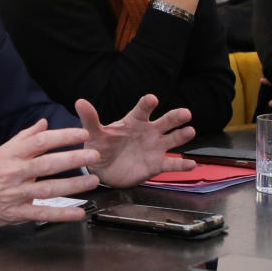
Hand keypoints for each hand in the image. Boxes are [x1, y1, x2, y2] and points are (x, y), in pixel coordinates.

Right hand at [0, 120, 100, 228]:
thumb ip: (23, 139)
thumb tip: (43, 124)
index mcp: (10, 154)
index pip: (40, 141)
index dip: (63, 136)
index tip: (81, 134)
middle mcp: (13, 172)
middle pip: (47, 163)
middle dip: (73, 159)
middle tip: (94, 154)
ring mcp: (13, 193)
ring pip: (47, 188)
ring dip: (73, 185)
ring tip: (93, 181)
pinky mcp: (12, 213)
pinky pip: (40, 213)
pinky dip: (61, 214)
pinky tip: (78, 213)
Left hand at [77, 94, 195, 186]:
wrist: (103, 171)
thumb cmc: (101, 147)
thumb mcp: (95, 134)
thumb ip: (90, 119)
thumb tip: (79, 101)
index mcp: (134, 121)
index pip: (143, 109)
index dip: (147, 104)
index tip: (152, 99)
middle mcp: (148, 131)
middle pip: (165, 121)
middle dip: (175, 117)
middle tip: (185, 113)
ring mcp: (155, 147)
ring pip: (172, 139)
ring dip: (182, 135)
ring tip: (190, 131)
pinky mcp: (157, 164)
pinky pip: (171, 164)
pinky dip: (182, 164)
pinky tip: (192, 164)